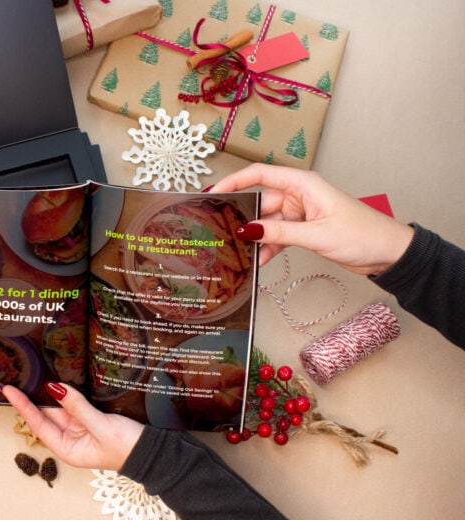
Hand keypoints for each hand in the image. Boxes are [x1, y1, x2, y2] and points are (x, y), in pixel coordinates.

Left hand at [0, 382, 143, 471]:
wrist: (152, 452)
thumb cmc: (126, 448)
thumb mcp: (99, 426)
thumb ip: (76, 406)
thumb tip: (54, 388)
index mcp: (67, 449)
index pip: (38, 423)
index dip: (22, 406)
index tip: (9, 390)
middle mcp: (69, 439)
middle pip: (46, 414)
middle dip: (32, 396)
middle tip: (16, 377)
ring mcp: (80, 428)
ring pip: (59, 406)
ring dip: (49, 392)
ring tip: (31, 375)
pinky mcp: (91, 419)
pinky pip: (74, 403)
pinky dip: (66, 392)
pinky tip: (58, 381)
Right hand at [212, 164, 413, 275]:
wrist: (388, 252)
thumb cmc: (363, 234)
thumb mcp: (317, 235)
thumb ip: (279, 233)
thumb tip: (247, 230)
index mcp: (303, 184)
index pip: (259, 175)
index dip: (234, 181)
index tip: (213, 193)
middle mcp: (298, 195)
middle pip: (260, 202)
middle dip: (241, 217)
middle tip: (219, 231)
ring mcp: (300, 213)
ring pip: (267, 223)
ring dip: (255, 238)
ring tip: (237, 251)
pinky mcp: (303, 229)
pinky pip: (277, 236)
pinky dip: (268, 248)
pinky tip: (257, 261)